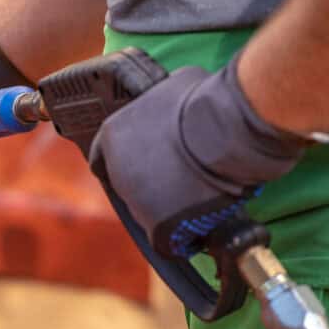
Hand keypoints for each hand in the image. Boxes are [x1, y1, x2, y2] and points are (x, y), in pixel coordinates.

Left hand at [88, 58, 305, 257]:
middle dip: (152, 183)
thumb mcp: (169, 89)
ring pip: (149, 212)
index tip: (148, 163)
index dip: (127, 161)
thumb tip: (169, 106)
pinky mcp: (158, 225)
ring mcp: (135, 200)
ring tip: (198, 195)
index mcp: (112, 136)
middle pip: (130, 186)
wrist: (223, 129)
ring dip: (169, 207)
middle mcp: (117, 171)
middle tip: (181, 177)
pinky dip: (182, 236)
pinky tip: (199, 225)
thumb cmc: (203, 101)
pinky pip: (168, 239)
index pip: (104, 158)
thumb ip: (157, 105)